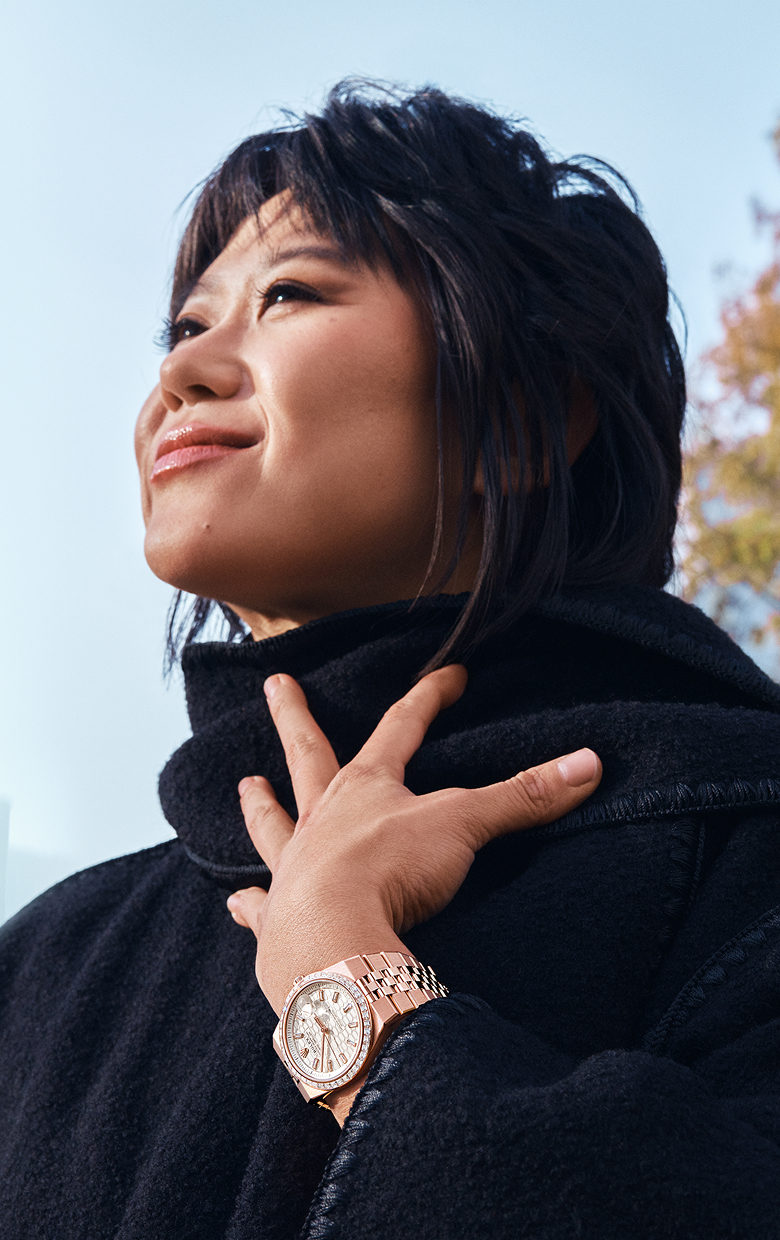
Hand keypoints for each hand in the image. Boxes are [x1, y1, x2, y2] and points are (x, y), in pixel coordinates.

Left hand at [227, 665, 601, 1021]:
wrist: (332, 938)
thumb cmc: (392, 872)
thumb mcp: (465, 826)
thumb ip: (523, 798)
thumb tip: (588, 764)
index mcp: (367, 789)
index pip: (403, 727)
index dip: (430, 698)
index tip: (451, 674)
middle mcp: (323, 819)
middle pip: (308, 755)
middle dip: (296, 717)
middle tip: (276, 684)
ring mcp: (295, 867)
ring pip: (273, 825)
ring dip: (261, 806)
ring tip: (246, 785)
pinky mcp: (280, 920)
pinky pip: (261, 906)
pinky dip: (250, 904)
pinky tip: (236, 902)